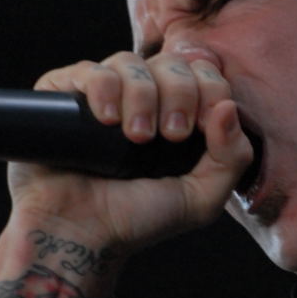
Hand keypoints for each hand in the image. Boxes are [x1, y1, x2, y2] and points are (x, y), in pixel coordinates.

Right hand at [6, 53, 252, 254]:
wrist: (80, 235)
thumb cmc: (137, 219)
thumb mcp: (201, 199)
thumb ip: (232, 158)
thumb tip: (229, 107)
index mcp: (177, 114)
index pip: (203, 73)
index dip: (209, 90)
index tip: (199, 128)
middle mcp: (142, 99)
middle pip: (171, 62)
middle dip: (180, 93)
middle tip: (170, 136)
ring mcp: (103, 95)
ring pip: (131, 62)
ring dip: (143, 96)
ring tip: (136, 137)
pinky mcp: (64, 96)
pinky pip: (90, 69)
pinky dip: (104, 88)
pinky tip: (106, 120)